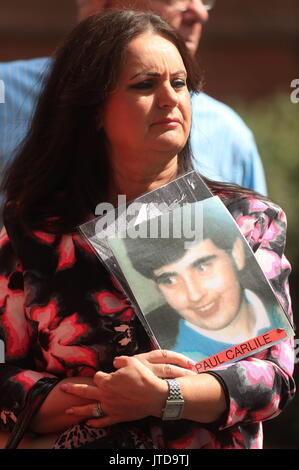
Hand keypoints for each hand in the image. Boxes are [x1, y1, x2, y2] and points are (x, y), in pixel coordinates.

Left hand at [61, 350, 195, 426]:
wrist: (155, 396)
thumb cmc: (143, 377)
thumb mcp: (131, 362)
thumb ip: (120, 360)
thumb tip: (114, 362)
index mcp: (107, 381)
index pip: (96, 376)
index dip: (100, 375)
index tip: (106, 374)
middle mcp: (105, 395)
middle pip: (85, 392)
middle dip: (73, 389)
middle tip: (62, 388)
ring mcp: (110, 408)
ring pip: (90, 409)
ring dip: (78, 410)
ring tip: (67, 411)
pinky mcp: (117, 417)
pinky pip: (103, 421)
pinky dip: (95, 423)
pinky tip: (88, 423)